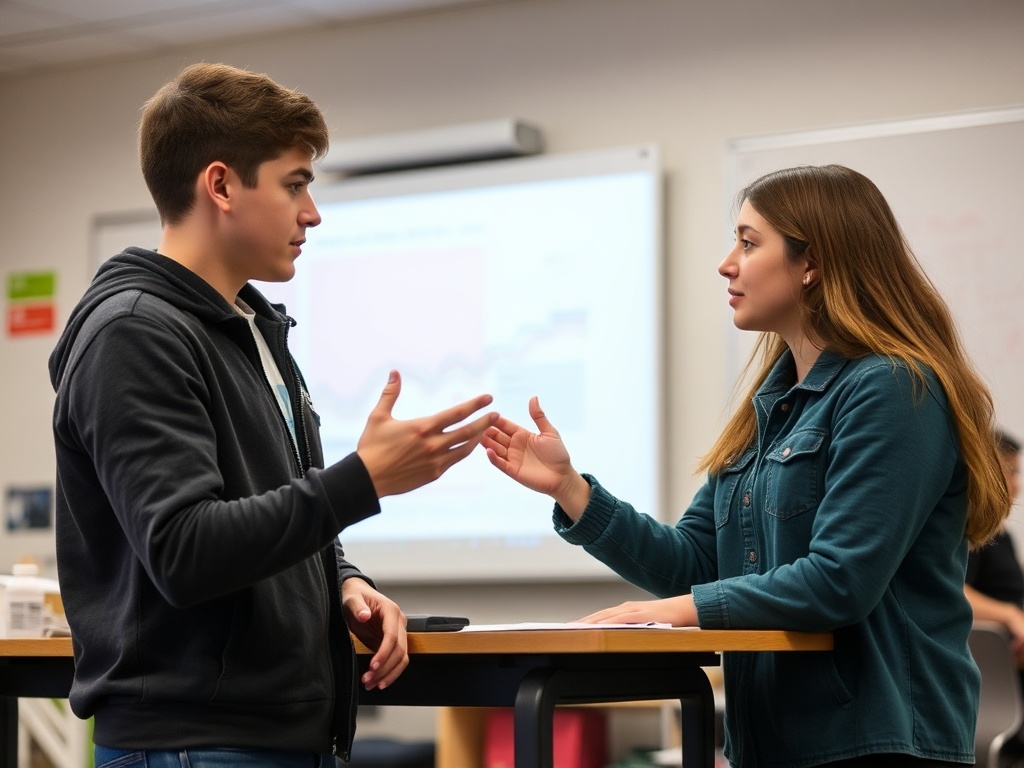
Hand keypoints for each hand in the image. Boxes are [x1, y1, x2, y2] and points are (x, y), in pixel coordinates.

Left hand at [342, 577, 408, 689]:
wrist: (357, 594)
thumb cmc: (355, 595)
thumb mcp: (351, 598)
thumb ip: (357, 607)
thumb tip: (365, 615)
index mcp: (391, 611)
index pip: (392, 636)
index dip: (384, 653)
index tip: (372, 666)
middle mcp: (398, 623)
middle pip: (399, 651)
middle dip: (385, 668)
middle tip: (368, 680)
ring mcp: (397, 633)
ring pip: (401, 659)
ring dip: (388, 674)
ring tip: (371, 685)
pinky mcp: (391, 642)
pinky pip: (395, 660)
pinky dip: (387, 673)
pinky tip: (376, 681)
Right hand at [357, 370, 497, 497]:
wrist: (368, 479)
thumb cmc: (371, 447)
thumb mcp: (378, 417)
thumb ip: (390, 394)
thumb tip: (394, 372)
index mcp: (423, 427)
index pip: (457, 413)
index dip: (475, 404)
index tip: (488, 398)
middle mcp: (433, 445)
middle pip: (468, 431)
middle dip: (485, 421)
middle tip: (496, 414)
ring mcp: (436, 462)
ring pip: (465, 448)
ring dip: (478, 438)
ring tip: (487, 430)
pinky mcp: (434, 474)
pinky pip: (455, 460)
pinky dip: (464, 451)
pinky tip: (468, 445)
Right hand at [482, 396, 590, 517]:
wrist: (562, 477)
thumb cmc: (558, 454)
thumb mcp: (549, 433)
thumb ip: (539, 416)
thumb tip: (533, 397)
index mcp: (522, 435)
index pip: (505, 425)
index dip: (496, 420)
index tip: (487, 412)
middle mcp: (514, 446)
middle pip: (496, 436)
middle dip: (487, 430)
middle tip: (477, 423)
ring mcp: (512, 458)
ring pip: (495, 448)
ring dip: (486, 442)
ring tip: (477, 436)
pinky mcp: (512, 470)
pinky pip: (500, 463)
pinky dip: (493, 457)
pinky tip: (488, 450)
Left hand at [576, 595, 698, 626]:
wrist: (685, 608)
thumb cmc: (667, 618)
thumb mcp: (646, 624)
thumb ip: (633, 628)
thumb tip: (620, 640)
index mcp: (625, 610)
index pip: (601, 616)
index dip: (585, 621)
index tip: (571, 627)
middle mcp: (626, 607)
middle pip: (599, 615)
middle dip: (582, 622)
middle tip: (566, 629)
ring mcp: (634, 609)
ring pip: (607, 615)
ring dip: (590, 622)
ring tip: (576, 628)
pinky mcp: (642, 614)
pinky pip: (622, 618)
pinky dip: (609, 622)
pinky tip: (600, 626)